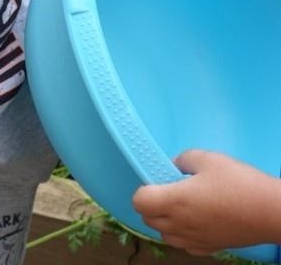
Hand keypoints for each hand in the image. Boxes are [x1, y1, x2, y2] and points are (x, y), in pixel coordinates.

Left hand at [133, 150, 280, 253]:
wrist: (268, 212)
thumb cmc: (237, 182)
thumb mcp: (208, 159)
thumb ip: (184, 160)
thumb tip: (174, 166)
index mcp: (174, 201)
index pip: (140, 202)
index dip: (142, 190)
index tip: (154, 180)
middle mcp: (179, 225)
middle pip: (148, 220)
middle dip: (150, 205)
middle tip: (166, 189)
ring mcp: (194, 240)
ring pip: (165, 236)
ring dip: (164, 221)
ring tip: (180, 205)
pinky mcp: (209, 249)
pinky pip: (184, 245)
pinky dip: (182, 235)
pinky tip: (194, 221)